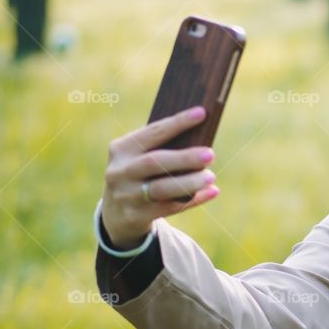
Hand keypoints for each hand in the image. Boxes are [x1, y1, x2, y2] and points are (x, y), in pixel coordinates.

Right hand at [101, 106, 219, 247]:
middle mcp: (120, 171)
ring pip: (161, 188)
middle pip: (155, 162)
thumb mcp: (139, 157)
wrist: (116, 212)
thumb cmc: (140, 174)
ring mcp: (126, 195)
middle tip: (211, 154)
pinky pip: (170, 207)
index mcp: (121, 149)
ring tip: (211, 176)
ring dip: (190, 182)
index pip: (152, 132)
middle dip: (185, 158)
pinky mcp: (136, 215)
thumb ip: (163, 147)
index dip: (178, 123)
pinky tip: (213, 192)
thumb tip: (203, 134)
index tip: (202, 113)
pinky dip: (193, 199)